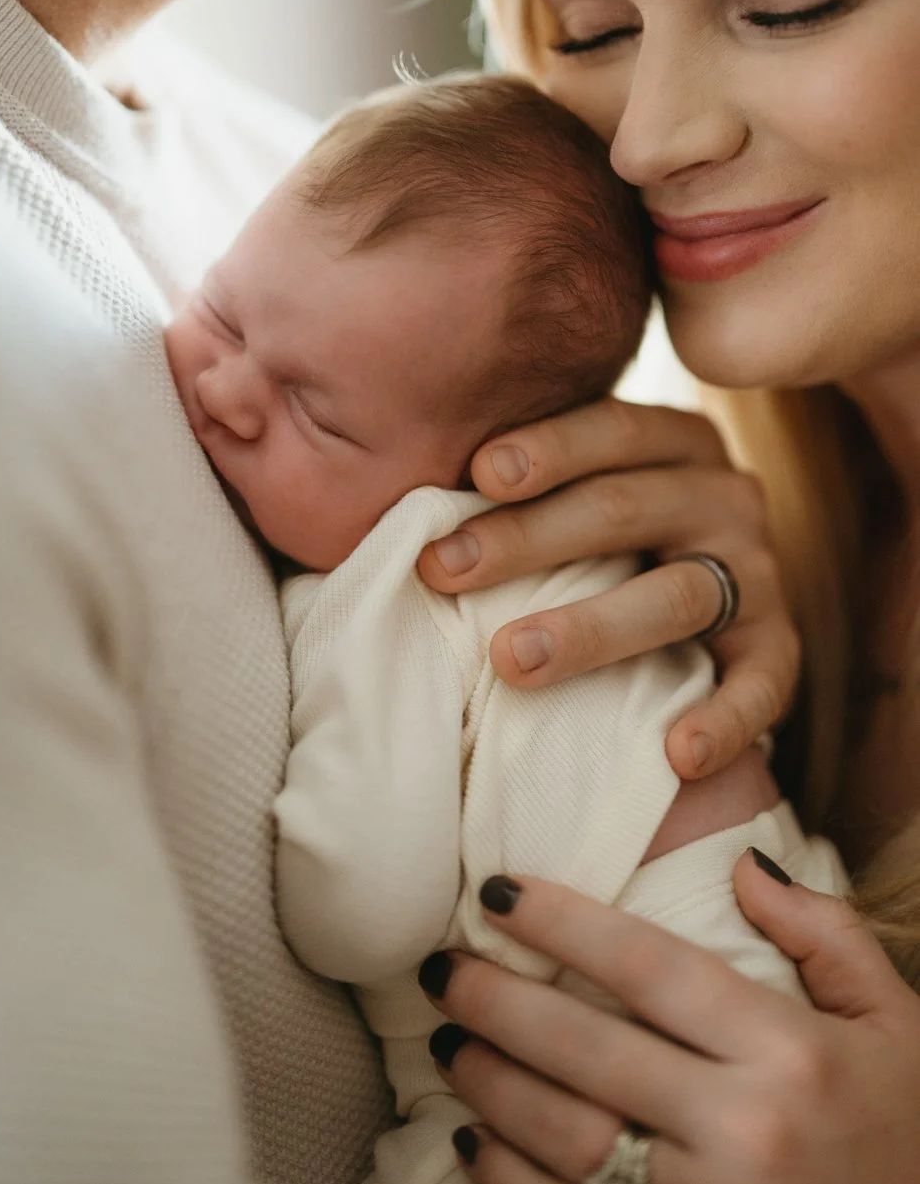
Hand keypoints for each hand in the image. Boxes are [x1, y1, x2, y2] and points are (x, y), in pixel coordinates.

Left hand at [417, 399, 798, 777]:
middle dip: (528, 539)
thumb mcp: (584, 488)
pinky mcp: (779, 646)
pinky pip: (762, 685)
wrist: (716, 593)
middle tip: (445, 571)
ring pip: (675, 596)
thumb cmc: (607, 536)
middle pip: (625, 509)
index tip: (478, 473)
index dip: (548, 448)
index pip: (612, 429)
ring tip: (513, 663)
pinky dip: (724, 720)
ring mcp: (758, 572)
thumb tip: (405, 498)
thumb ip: (525, 481)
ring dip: (592, 630)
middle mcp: (723, 495)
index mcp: (675, 441)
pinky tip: (678, 754)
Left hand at [419, 859, 919, 1183]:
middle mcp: (744, 1133)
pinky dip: (506, 1183)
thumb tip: (743, 865)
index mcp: (789, 1057)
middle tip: (440, 968)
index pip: (651, 967)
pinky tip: (473, 1144)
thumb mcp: (896, 1026)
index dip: (563, 921)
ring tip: (447, 1042)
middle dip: (496, 1003)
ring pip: (563, 1141)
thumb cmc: (905, 1135)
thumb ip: (826, 935)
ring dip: (489, 1088)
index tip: (497, 890)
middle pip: (587, 1051)